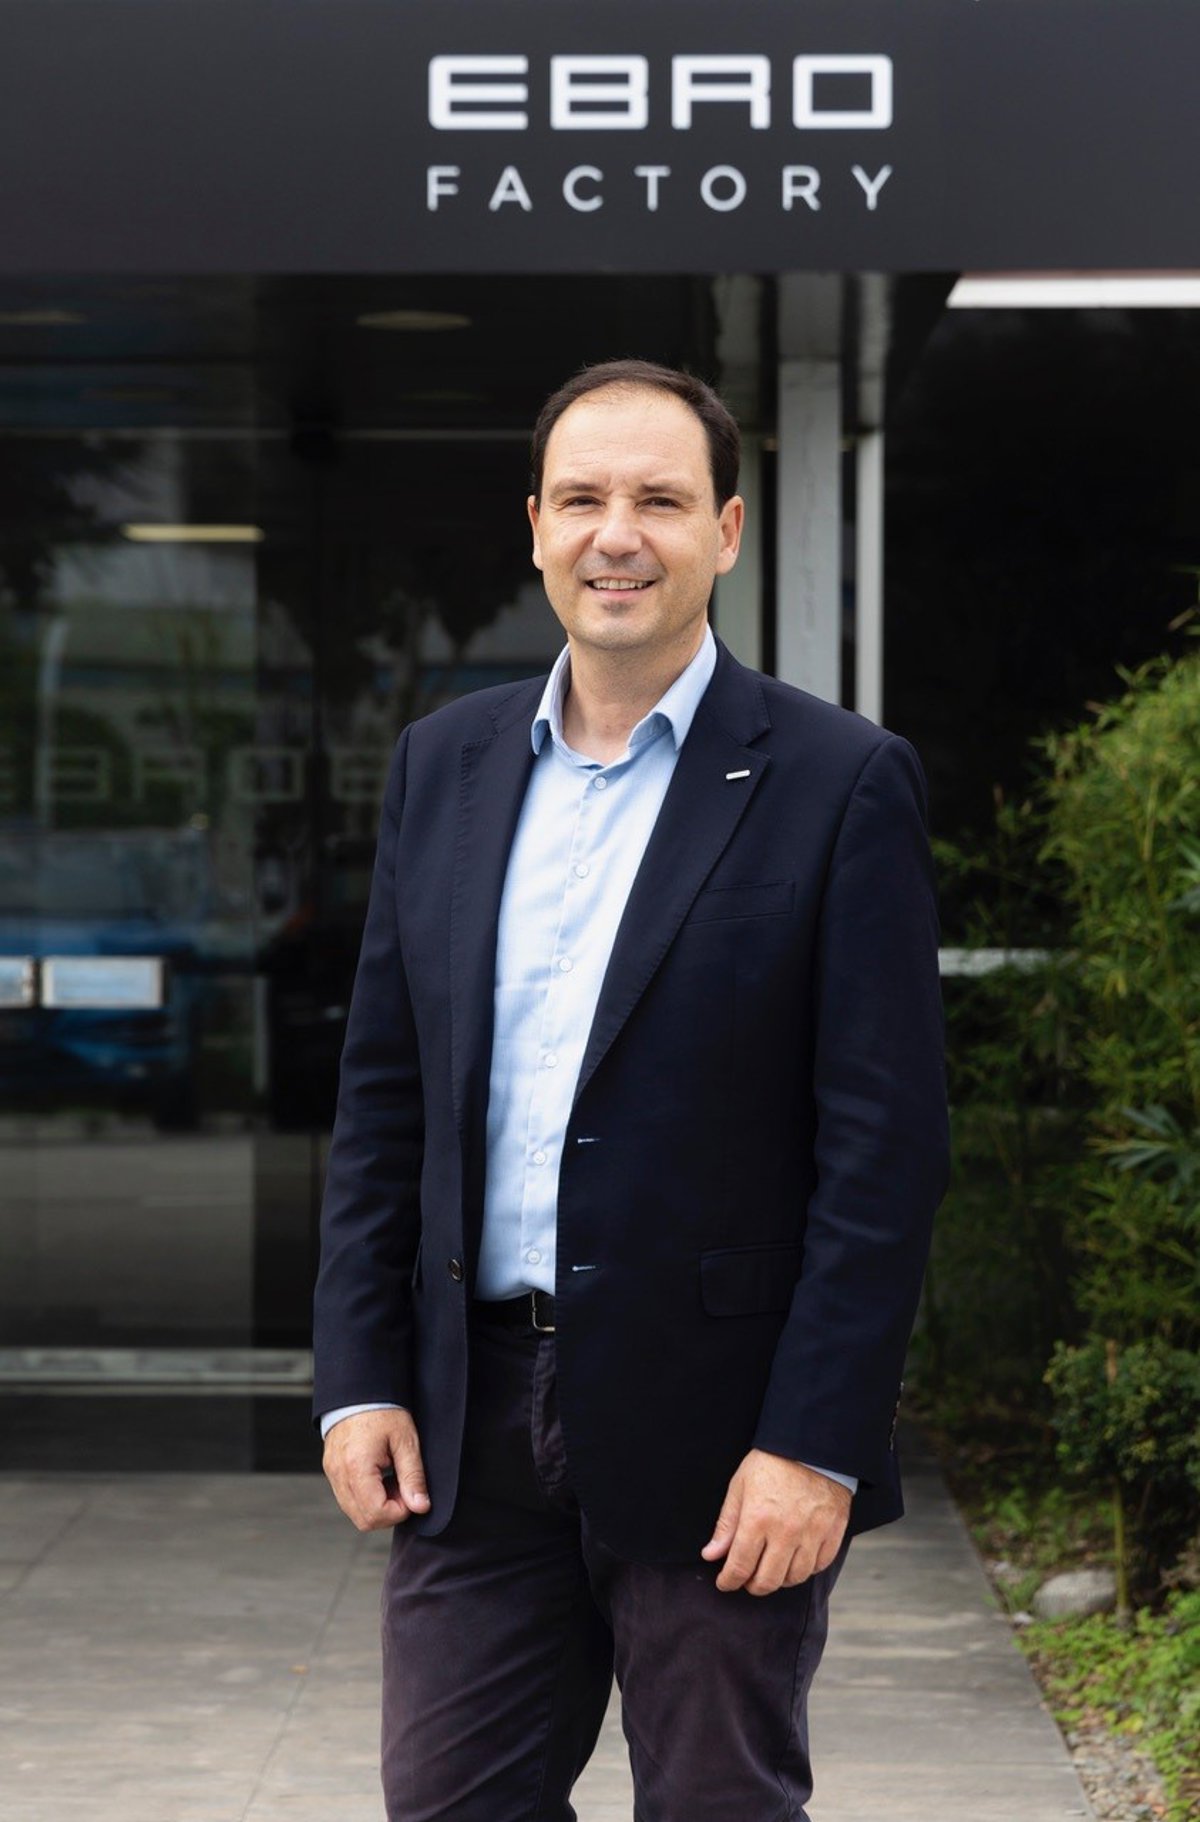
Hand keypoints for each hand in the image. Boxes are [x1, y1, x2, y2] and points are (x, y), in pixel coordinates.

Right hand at [322, 1408, 430, 1531]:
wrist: (359, 1390)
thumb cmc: (383, 1410)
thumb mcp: (406, 1441)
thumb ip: (413, 1476)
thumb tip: (421, 1506)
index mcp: (357, 1466)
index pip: (376, 1513)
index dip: (399, 1511)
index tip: (412, 1494)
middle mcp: (339, 1474)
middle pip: (363, 1520)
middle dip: (389, 1513)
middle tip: (404, 1490)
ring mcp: (332, 1473)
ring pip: (354, 1512)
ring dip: (377, 1507)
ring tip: (392, 1481)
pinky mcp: (332, 1470)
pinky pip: (347, 1499)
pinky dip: (366, 1498)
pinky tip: (380, 1479)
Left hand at [700, 1450, 850, 1594]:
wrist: (811, 1444)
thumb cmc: (772, 1462)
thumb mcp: (740, 1486)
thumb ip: (726, 1524)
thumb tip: (711, 1555)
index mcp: (758, 1519)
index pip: (740, 1567)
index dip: (729, 1581)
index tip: (725, 1582)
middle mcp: (786, 1531)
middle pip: (768, 1580)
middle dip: (753, 1586)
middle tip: (748, 1580)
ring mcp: (812, 1533)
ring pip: (795, 1578)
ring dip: (780, 1580)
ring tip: (772, 1568)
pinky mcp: (833, 1531)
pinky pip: (819, 1566)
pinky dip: (806, 1569)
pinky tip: (796, 1559)